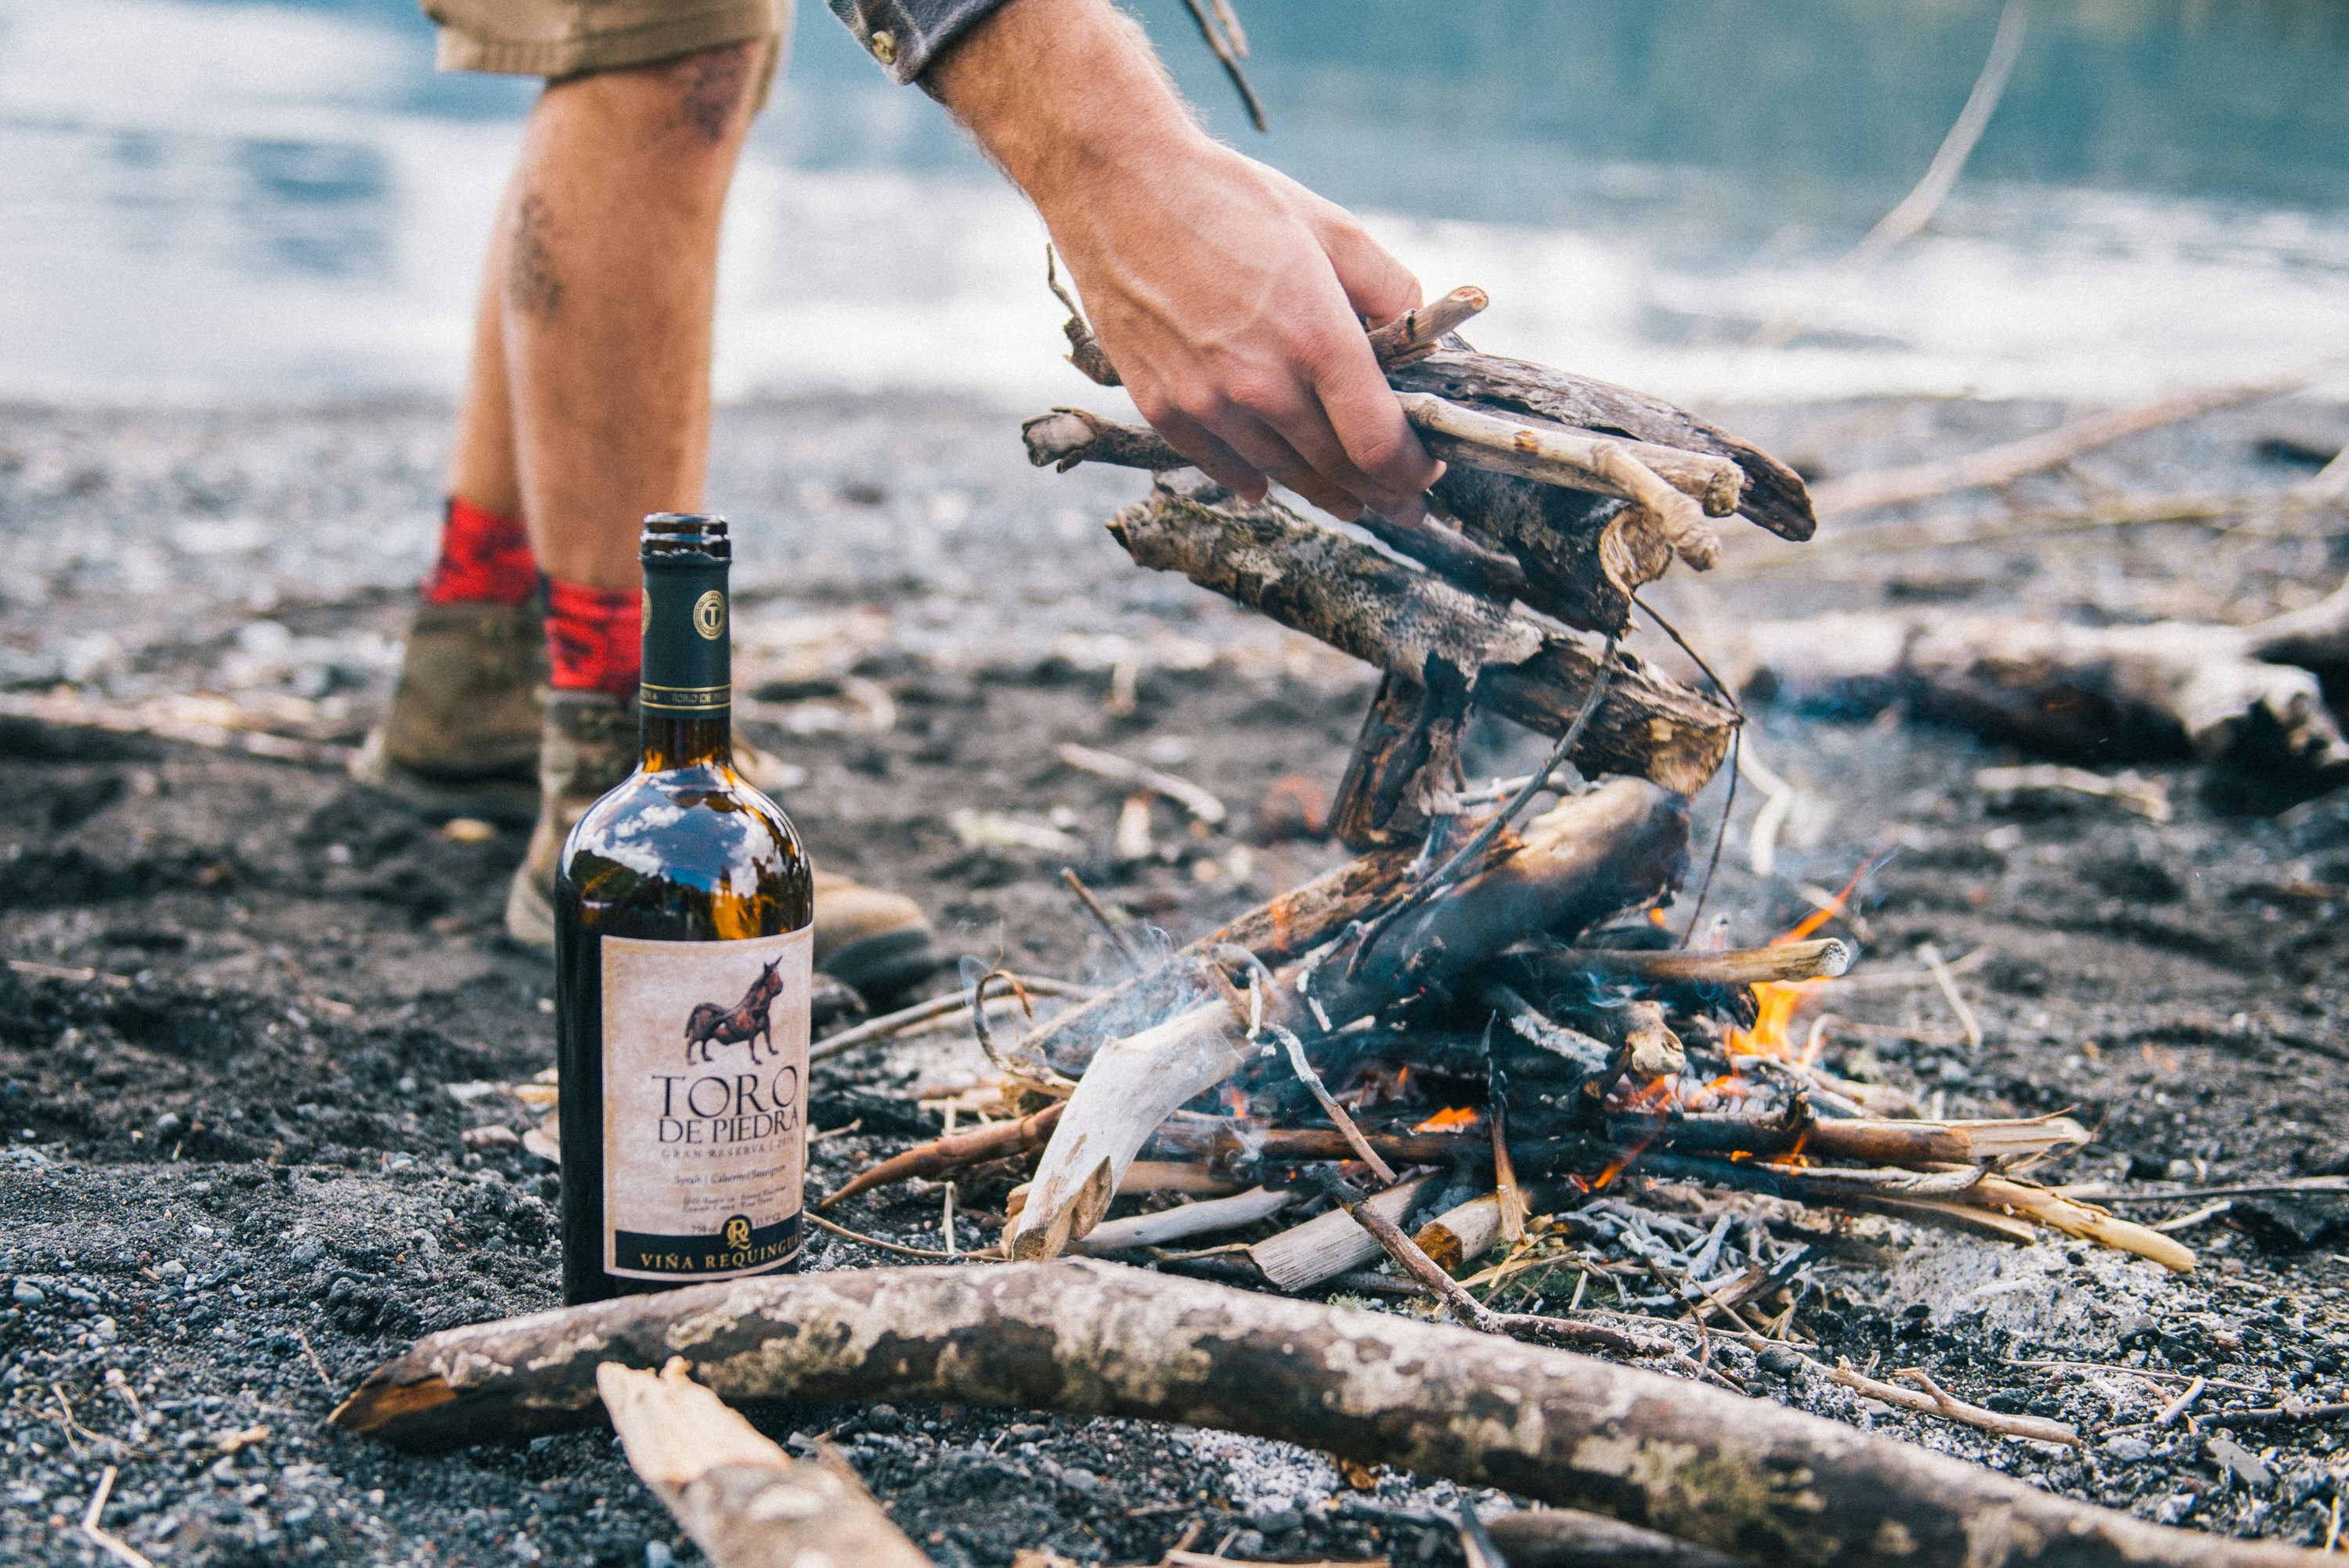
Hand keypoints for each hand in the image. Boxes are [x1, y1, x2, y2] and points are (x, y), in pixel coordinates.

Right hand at [929, 0, 1439, 522]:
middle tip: (1404, 508)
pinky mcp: (1161, 406)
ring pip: (1281, 475)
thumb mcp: (1330, 227)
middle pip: (1336, 471)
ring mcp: (1206, 402)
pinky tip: (1270, 484)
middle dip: (1381, 494)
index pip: (1378, 441)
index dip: (1410, 471)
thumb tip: (1414, 341)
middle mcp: (1261, 383)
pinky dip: (1253, 480)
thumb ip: (1387, 289)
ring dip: (1324, 493)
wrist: (1118, 184)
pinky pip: (1220, 466)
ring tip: (1351, 501)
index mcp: (1315, 336)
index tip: (1425, 473)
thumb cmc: (1228, 197)